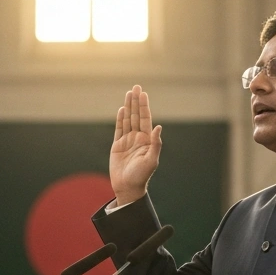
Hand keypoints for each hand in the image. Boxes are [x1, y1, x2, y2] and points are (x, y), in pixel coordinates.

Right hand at [109, 85, 162, 205]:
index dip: (144, 106)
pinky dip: (120, 119)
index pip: (145, 119)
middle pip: (136, 115)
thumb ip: (155, 144)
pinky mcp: (117, 146)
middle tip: (136, 87)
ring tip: (129, 93)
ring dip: (128, 106)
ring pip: (128, 120)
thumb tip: (158, 127)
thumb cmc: (141, 176)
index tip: (143, 93)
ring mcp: (127, 141)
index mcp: (147, 140)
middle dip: (136, 101)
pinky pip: (119, 129)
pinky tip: (122, 109)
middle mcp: (138, 138)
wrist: (128, 187)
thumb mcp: (151, 161)